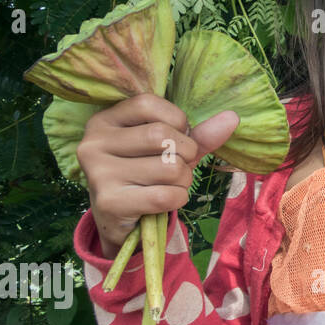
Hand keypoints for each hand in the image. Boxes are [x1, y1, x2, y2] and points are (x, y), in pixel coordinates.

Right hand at [77, 93, 238, 258]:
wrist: (120, 220)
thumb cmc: (147, 174)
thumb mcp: (170, 148)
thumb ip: (199, 133)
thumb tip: (232, 118)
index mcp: (104, 121)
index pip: (149, 104)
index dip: (177, 120)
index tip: (176, 136)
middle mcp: (93, 144)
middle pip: (162, 136)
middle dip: (185, 154)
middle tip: (177, 166)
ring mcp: (98, 174)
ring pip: (169, 168)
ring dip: (184, 179)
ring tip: (169, 184)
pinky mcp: (109, 203)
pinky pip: (165, 196)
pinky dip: (178, 198)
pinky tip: (165, 200)